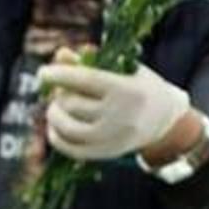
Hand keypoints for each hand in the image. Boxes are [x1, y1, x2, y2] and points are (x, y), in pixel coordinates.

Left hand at [37, 60, 189, 160]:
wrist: (165, 120)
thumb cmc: (139, 86)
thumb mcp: (123, 68)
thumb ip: (91, 61)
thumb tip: (60, 55)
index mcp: (127, 90)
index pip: (85, 80)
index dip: (59, 75)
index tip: (43, 72)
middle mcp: (121, 116)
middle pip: (73, 104)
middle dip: (58, 95)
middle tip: (58, 91)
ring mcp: (113, 138)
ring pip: (68, 128)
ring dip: (54, 116)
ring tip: (55, 107)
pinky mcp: (107, 153)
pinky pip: (72, 149)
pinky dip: (57, 138)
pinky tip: (54, 126)